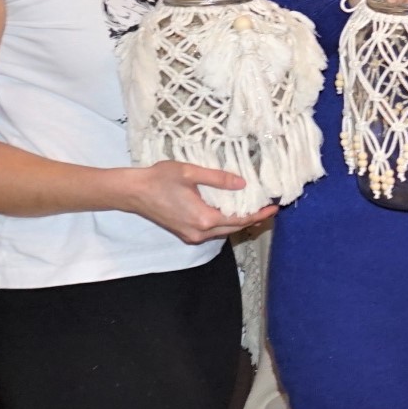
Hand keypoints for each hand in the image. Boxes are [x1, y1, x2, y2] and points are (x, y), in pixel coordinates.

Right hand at [118, 162, 276, 243]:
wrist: (133, 192)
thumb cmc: (159, 179)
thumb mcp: (190, 173)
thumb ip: (218, 179)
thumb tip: (242, 184)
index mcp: (204, 218)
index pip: (240, 219)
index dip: (259, 214)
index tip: (274, 207)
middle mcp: (200, 232)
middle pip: (234, 228)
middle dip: (253, 219)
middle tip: (268, 208)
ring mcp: (191, 235)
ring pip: (223, 231)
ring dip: (239, 221)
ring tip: (254, 209)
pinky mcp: (185, 233)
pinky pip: (212, 231)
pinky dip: (224, 223)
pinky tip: (230, 212)